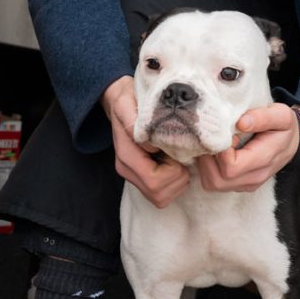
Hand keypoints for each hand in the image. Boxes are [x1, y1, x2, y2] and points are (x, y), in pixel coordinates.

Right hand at [102, 75, 189, 207]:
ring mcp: (132, 176)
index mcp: (125, 154)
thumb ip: (134, 119)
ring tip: (176, 159)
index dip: (173, 168)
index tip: (177, 148)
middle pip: (158, 193)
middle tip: (180, 155)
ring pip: (160, 198)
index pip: (154, 179)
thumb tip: (150, 143)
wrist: (119, 101)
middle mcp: (126, 169)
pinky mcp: (140, 178)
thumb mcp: (128, 101)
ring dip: (176, 181)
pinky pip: (160, 196)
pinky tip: (172, 164)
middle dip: (177, 177)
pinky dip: (172, 184)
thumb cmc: (128, 99)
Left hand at [195, 103, 299, 192]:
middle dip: (208, 157)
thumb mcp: (281, 115)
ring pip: (212, 183)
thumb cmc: (284, 127)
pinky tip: (216, 151)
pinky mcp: (238, 185)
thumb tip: (241, 123)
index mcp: (264, 161)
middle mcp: (253, 179)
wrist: (292, 142)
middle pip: (217, 180)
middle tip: (213, 137)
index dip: (220, 150)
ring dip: (205, 163)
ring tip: (214, 143)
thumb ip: (263, 117)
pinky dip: (208, 168)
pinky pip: (214, 183)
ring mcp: (245, 185)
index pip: (230, 167)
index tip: (223, 132)